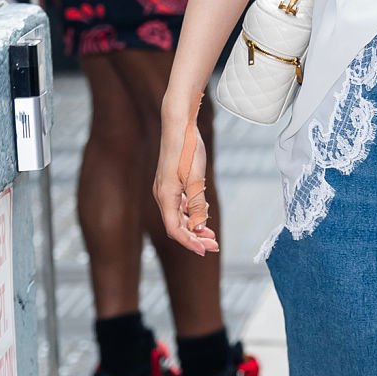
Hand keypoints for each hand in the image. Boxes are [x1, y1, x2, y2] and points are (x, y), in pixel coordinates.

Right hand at [154, 114, 217, 254]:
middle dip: (195, 237)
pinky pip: (179, 205)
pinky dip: (190, 213)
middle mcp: (162, 195)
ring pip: (178, 216)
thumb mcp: (196, 179)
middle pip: (176, 225)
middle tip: (214, 245)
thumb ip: (196, 204)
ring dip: (193, 226)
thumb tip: (198, 227)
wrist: (179, 124)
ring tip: (211, 234)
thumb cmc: (187, 149)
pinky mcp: (170, 182)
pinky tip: (202, 213)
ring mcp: (165, 188)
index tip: (206, 251)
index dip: (190, 242)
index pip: (175, 229)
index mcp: (165, 196)